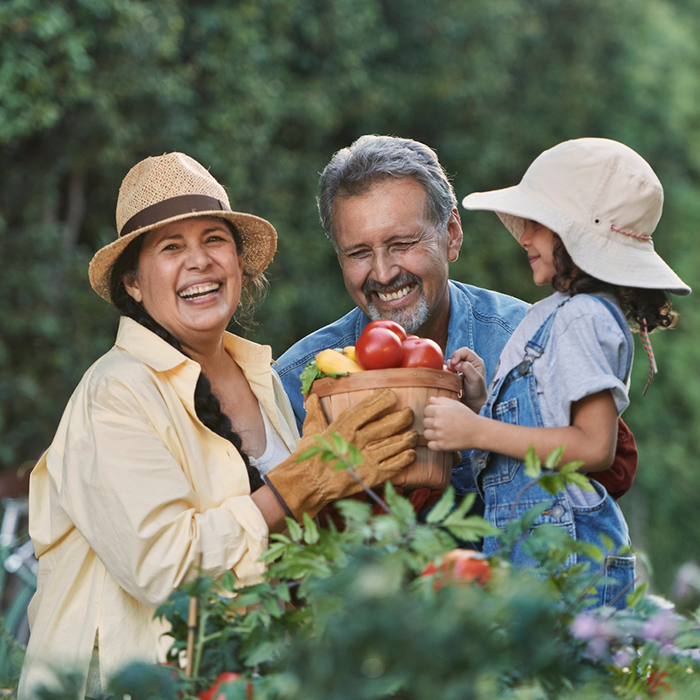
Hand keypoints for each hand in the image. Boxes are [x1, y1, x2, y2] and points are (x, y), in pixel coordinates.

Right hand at [265, 389, 417, 519]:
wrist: (307, 484)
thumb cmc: (308, 458)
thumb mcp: (311, 431)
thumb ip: (315, 413)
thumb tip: (312, 397)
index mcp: (345, 426)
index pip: (369, 408)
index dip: (383, 400)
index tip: (392, 395)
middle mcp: (358, 439)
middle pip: (388, 424)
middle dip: (403, 416)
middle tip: (409, 413)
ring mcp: (366, 457)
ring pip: (395, 443)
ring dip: (408, 438)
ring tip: (414, 434)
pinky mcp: (371, 475)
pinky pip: (394, 465)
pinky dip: (405, 459)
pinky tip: (411, 454)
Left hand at [423, 396, 480, 451]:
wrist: (478, 432)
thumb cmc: (468, 416)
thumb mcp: (456, 405)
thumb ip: (442, 400)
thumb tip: (430, 400)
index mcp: (439, 411)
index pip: (426, 411)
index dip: (433, 412)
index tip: (441, 415)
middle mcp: (437, 423)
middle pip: (425, 422)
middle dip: (432, 422)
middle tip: (443, 424)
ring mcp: (439, 435)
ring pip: (426, 434)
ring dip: (432, 433)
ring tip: (442, 432)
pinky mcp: (442, 446)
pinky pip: (430, 445)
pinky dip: (434, 443)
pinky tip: (442, 440)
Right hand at [447, 347, 486, 411]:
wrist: (473, 403)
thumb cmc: (477, 392)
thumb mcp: (475, 379)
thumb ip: (468, 369)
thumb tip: (458, 363)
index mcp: (476, 361)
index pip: (465, 351)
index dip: (457, 354)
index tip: (454, 363)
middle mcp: (469, 363)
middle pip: (457, 355)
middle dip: (453, 362)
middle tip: (453, 371)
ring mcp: (461, 368)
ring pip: (451, 362)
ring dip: (450, 368)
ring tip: (454, 377)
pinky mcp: (455, 374)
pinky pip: (448, 369)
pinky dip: (447, 372)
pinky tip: (451, 379)